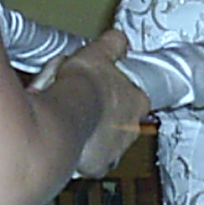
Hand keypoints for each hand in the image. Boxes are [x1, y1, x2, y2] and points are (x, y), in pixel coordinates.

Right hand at [56, 30, 150, 175]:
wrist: (66, 115)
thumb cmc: (84, 86)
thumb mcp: (99, 52)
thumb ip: (112, 45)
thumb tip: (117, 39)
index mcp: (137, 100)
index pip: (136, 97)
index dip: (119, 92)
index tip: (105, 90)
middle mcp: (131, 128)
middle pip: (122, 122)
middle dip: (104, 115)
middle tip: (83, 105)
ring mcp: (116, 150)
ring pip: (107, 142)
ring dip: (92, 134)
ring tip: (71, 123)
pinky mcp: (98, 166)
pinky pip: (91, 162)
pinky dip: (80, 154)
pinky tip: (67, 142)